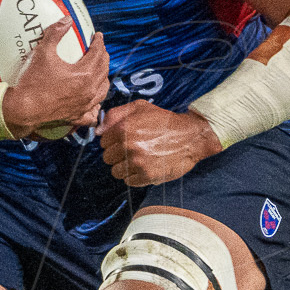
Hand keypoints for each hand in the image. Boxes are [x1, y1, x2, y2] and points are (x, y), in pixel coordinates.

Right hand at [3, 20, 107, 138]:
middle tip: (99, 50)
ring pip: (102, 90)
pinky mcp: (77, 117)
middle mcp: (89, 91)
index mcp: (84, 74)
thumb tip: (67, 20)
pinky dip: (96, 105)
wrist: (23, 109)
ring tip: (99, 72)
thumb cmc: (33, 81)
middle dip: (103, 58)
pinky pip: (93, 113)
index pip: (98, 54)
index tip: (97, 36)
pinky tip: (93, 102)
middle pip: (103, 70)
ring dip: (103, 78)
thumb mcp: (43, 53)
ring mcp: (84, 106)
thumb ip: (55, 33)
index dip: (99, 43)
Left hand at [99, 100, 222, 185]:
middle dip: (117, 155)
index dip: (112, 141)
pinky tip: (145, 167)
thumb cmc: (165, 121)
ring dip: (125, 167)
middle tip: (132, 150)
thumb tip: (98, 130)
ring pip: (116, 172)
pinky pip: (129, 181)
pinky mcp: (147, 176)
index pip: (103, 142)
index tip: (123, 140)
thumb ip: (115, 115)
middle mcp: (128, 146)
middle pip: (108, 158)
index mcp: (124, 128)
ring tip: (138, 159)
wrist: (191, 137)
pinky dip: (134, 176)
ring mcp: (138, 162)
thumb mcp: (140, 108)